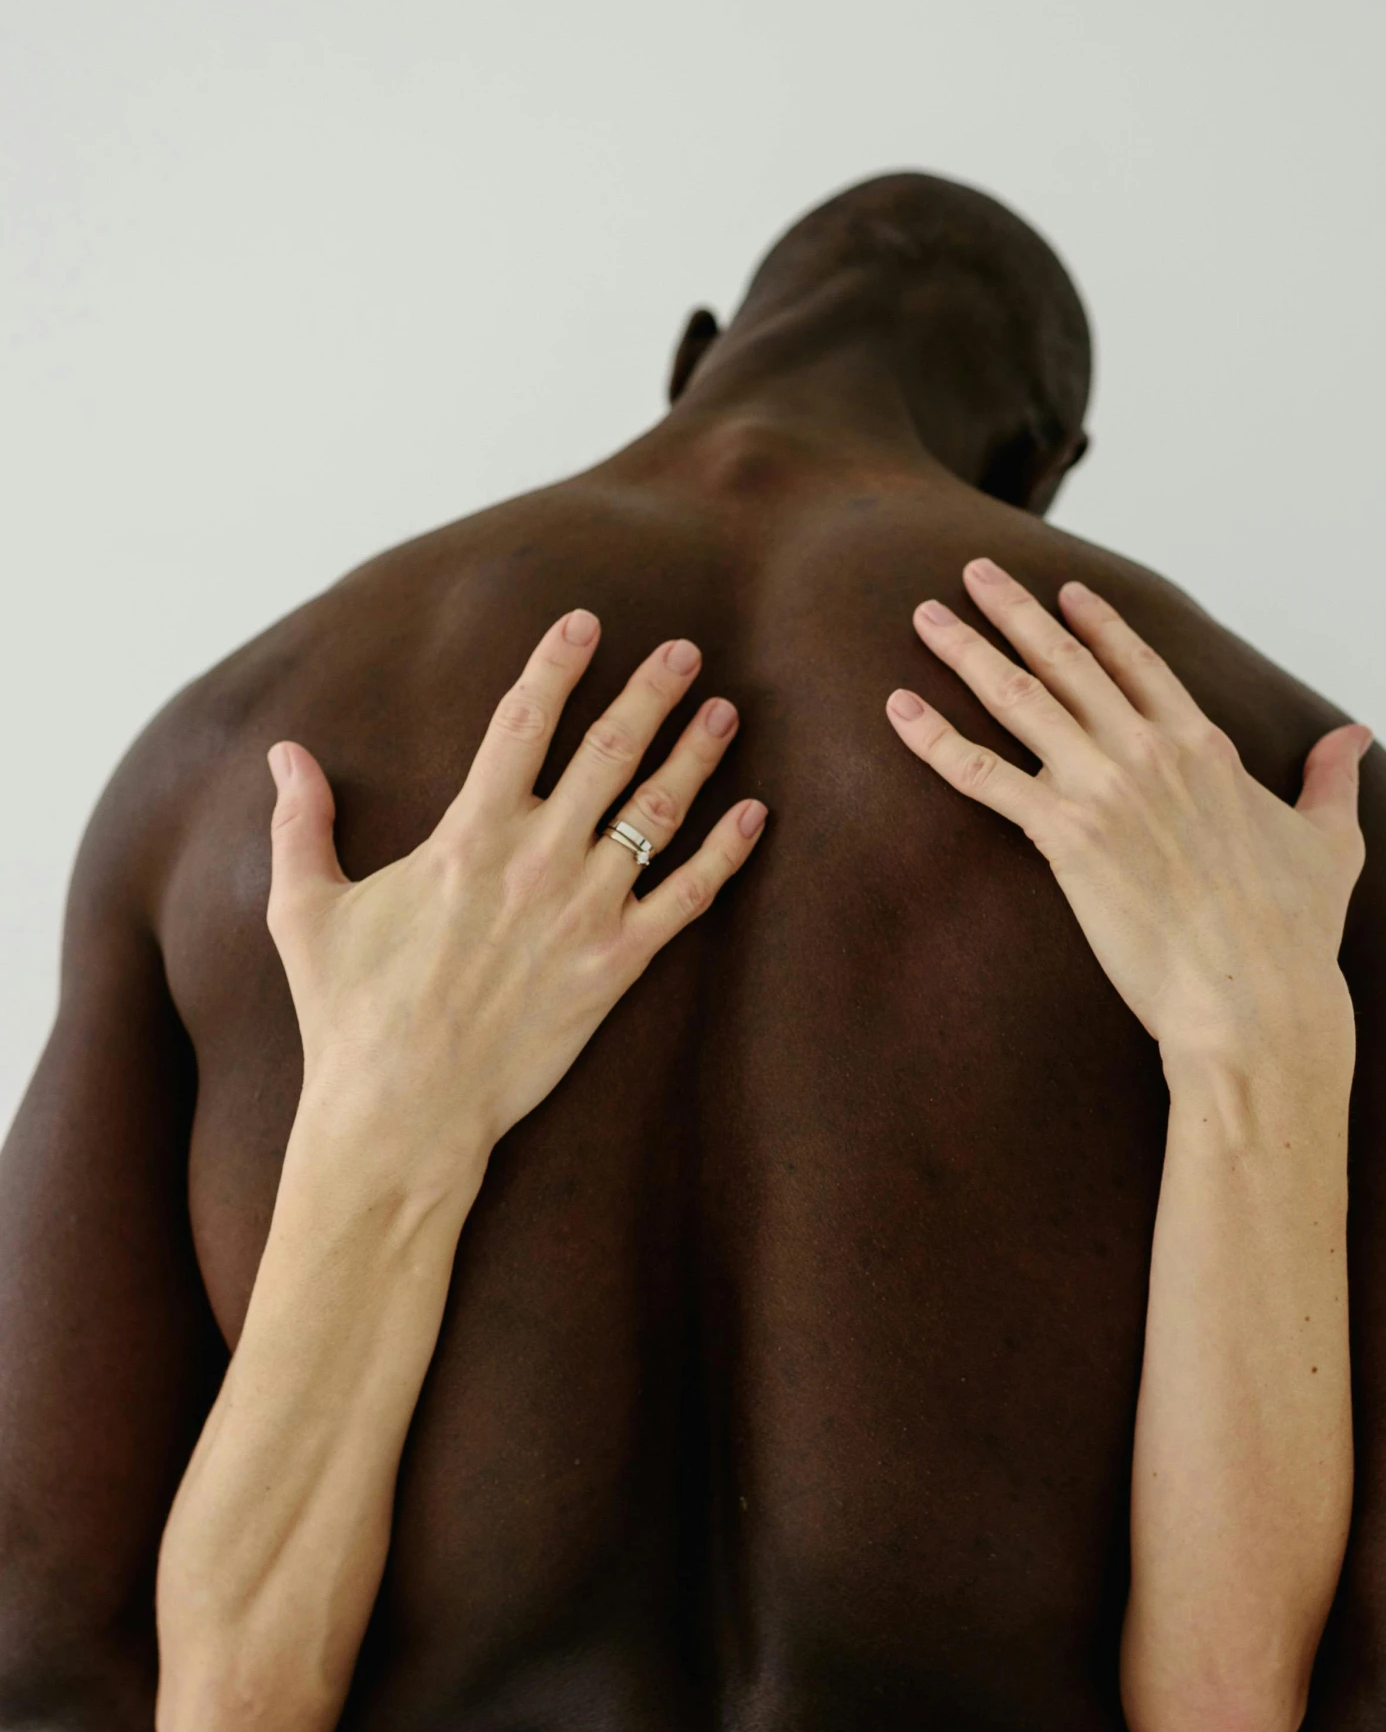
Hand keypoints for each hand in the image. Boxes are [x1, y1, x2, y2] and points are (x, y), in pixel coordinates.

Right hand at [265, 610, 765, 1159]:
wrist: (402, 1110)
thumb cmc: (348, 1012)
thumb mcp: (304, 908)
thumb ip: (299, 823)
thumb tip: (284, 754)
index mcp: (469, 833)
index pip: (524, 721)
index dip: (558, 663)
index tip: (586, 621)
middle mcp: (536, 858)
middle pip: (610, 750)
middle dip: (652, 692)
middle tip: (687, 649)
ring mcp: (584, 911)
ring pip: (658, 812)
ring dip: (697, 754)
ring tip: (726, 710)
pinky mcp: (616, 966)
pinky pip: (687, 897)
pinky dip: (726, 853)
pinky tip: (755, 815)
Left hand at [885, 559, 1369, 1060]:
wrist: (1253, 995)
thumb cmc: (1295, 933)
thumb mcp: (1332, 842)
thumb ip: (1334, 781)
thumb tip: (1357, 737)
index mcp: (1205, 746)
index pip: (1139, 662)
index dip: (1096, 623)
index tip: (1063, 591)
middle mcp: (1149, 750)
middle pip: (1066, 661)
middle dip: (1013, 610)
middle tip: (971, 572)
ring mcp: (1103, 787)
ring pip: (1017, 698)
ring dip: (965, 651)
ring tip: (925, 615)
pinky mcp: (1064, 835)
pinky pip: (982, 775)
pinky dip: (935, 739)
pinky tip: (897, 708)